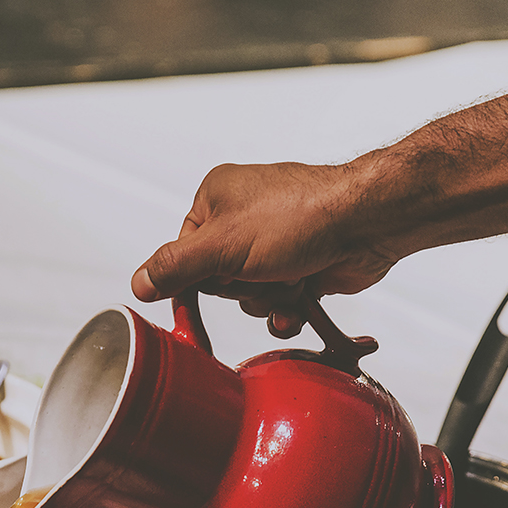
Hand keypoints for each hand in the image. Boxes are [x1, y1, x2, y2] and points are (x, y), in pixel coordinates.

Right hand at [130, 159, 400, 335]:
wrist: (368, 224)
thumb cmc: (302, 218)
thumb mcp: (224, 246)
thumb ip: (176, 267)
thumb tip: (139, 284)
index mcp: (216, 199)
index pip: (182, 257)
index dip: (194, 283)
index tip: (196, 304)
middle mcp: (243, 218)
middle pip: (217, 280)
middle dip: (241, 289)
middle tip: (261, 274)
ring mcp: (275, 243)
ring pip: (249, 296)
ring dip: (268, 300)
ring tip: (290, 280)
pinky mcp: (301, 265)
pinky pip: (279, 302)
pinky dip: (288, 308)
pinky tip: (300, 302)